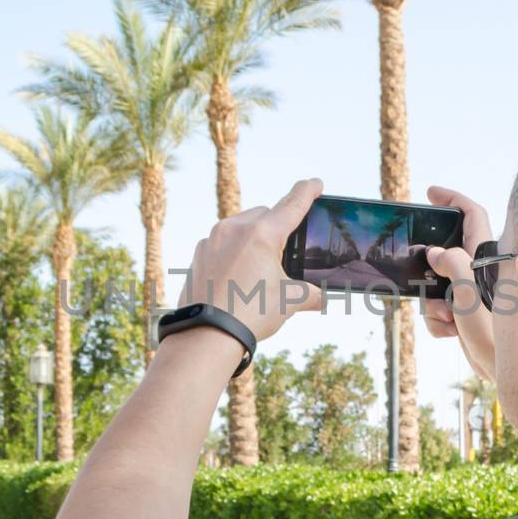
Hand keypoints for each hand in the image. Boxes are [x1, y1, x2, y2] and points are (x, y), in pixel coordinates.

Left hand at [176, 177, 324, 344]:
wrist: (207, 335)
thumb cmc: (251, 314)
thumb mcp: (288, 301)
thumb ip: (309, 294)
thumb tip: (319, 297)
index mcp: (262, 234)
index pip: (292, 205)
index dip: (307, 192)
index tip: (315, 183)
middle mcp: (234, 229)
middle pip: (264, 216)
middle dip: (276, 228)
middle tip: (284, 252)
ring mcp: (212, 241)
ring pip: (239, 228)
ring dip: (252, 240)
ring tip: (258, 270)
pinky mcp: (198, 256)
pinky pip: (220, 245)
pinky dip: (232, 254)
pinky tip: (237, 278)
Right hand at [421, 184, 495, 380]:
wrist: (509, 376)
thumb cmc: (499, 336)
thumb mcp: (471, 298)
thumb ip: (454, 267)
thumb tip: (436, 253)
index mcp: (487, 258)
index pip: (471, 216)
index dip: (451, 199)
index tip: (430, 193)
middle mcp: (480, 271)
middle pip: (444, 255)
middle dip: (429, 274)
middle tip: (426, 288)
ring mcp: (472, 292)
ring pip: (437, 285)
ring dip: (433, 304)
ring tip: (448, 321)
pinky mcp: (467, 312)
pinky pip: (439, 308)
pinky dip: (438, 322)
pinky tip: (450, 333)